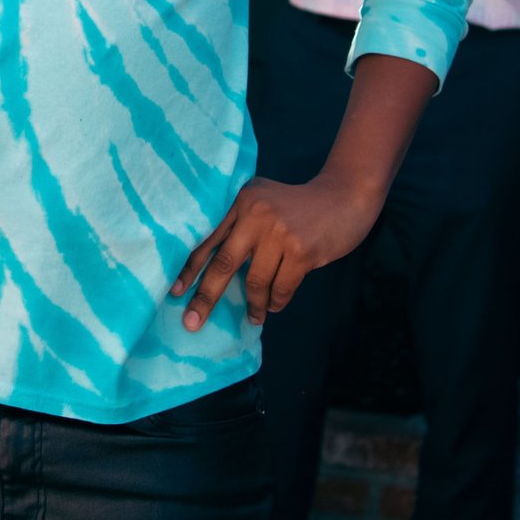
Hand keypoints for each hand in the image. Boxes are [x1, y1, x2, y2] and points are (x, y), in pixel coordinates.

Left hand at [172, 174, 382, 328]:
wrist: (345, 197)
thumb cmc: (298, 206)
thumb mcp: (263, 202)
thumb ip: (240, 224)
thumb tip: (213, 271)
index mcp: (240, 200)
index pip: (208, 237)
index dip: (189, 267)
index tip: (175, 291)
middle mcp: (255, 213)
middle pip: (223, 263)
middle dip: (206, 296)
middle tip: (192, 321)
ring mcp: (279, 232)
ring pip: (254, 281)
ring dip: (253, 304)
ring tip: (252, 318)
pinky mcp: (302, 251)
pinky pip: (281, 288)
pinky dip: (276, 302)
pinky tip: (274, 306)